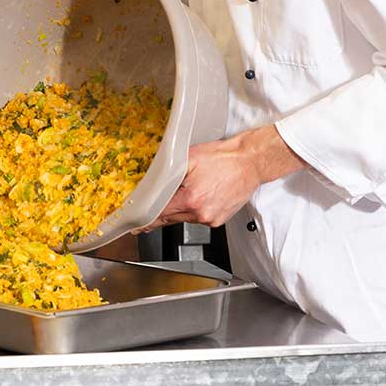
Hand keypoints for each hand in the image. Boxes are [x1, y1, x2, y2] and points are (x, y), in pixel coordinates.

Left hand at [143, 124, 305, 229]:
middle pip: (170, 220)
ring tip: (184, 192)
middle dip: (158, 216)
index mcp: (191, 199)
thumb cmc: (223, 158)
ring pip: (184, 219)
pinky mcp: (219, 220)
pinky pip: (197, 218)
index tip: (135, 227)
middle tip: (145, 218)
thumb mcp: (188, 158)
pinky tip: (198, 196)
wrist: (249, 163)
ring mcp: (211, 219)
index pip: (160, 215)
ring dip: (178, 210)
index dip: (145, 221)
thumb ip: (167, 172)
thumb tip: (151, 182)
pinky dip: (193, 210)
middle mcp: (201, 213)